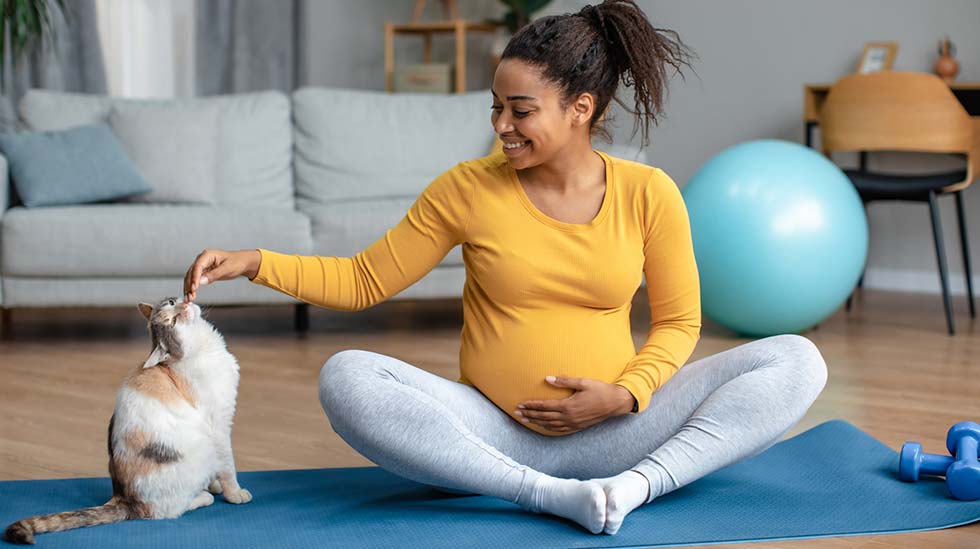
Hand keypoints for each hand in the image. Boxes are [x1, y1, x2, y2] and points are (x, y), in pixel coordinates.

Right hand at [183, 249, 261, 301]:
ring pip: (191, 277)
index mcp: (207, 255)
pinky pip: (196, 280)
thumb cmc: (237, 262)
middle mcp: (202, 259)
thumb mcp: (228, 268)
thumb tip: (201, 281)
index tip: (194, 288)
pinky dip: (193, 288)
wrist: (242, 262)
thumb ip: (214, 274)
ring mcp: (202, 266)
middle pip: (191, 272)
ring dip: (189, 288)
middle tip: (190, 297)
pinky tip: (192, 295)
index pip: (197, 267)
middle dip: (189, 285)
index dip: (194, 278)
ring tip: (189, 299)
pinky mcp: (204, 272)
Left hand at [515, 376, 635, 432]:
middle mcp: (569, 417)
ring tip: (526, 420)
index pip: (544, 406)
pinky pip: (560, 429)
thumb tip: (547, 379)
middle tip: (517, 413)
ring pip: (550, 425)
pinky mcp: (578, 426)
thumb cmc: (599, 390)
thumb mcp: (582, 382)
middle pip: (544, 417)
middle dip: (530, 414)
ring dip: (536, 422)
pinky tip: (543, 426)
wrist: (615, 403)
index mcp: (568, 405)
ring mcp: (573, 423)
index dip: (531, 405)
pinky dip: (549, 428)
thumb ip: (564, 381)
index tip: (521, 404)